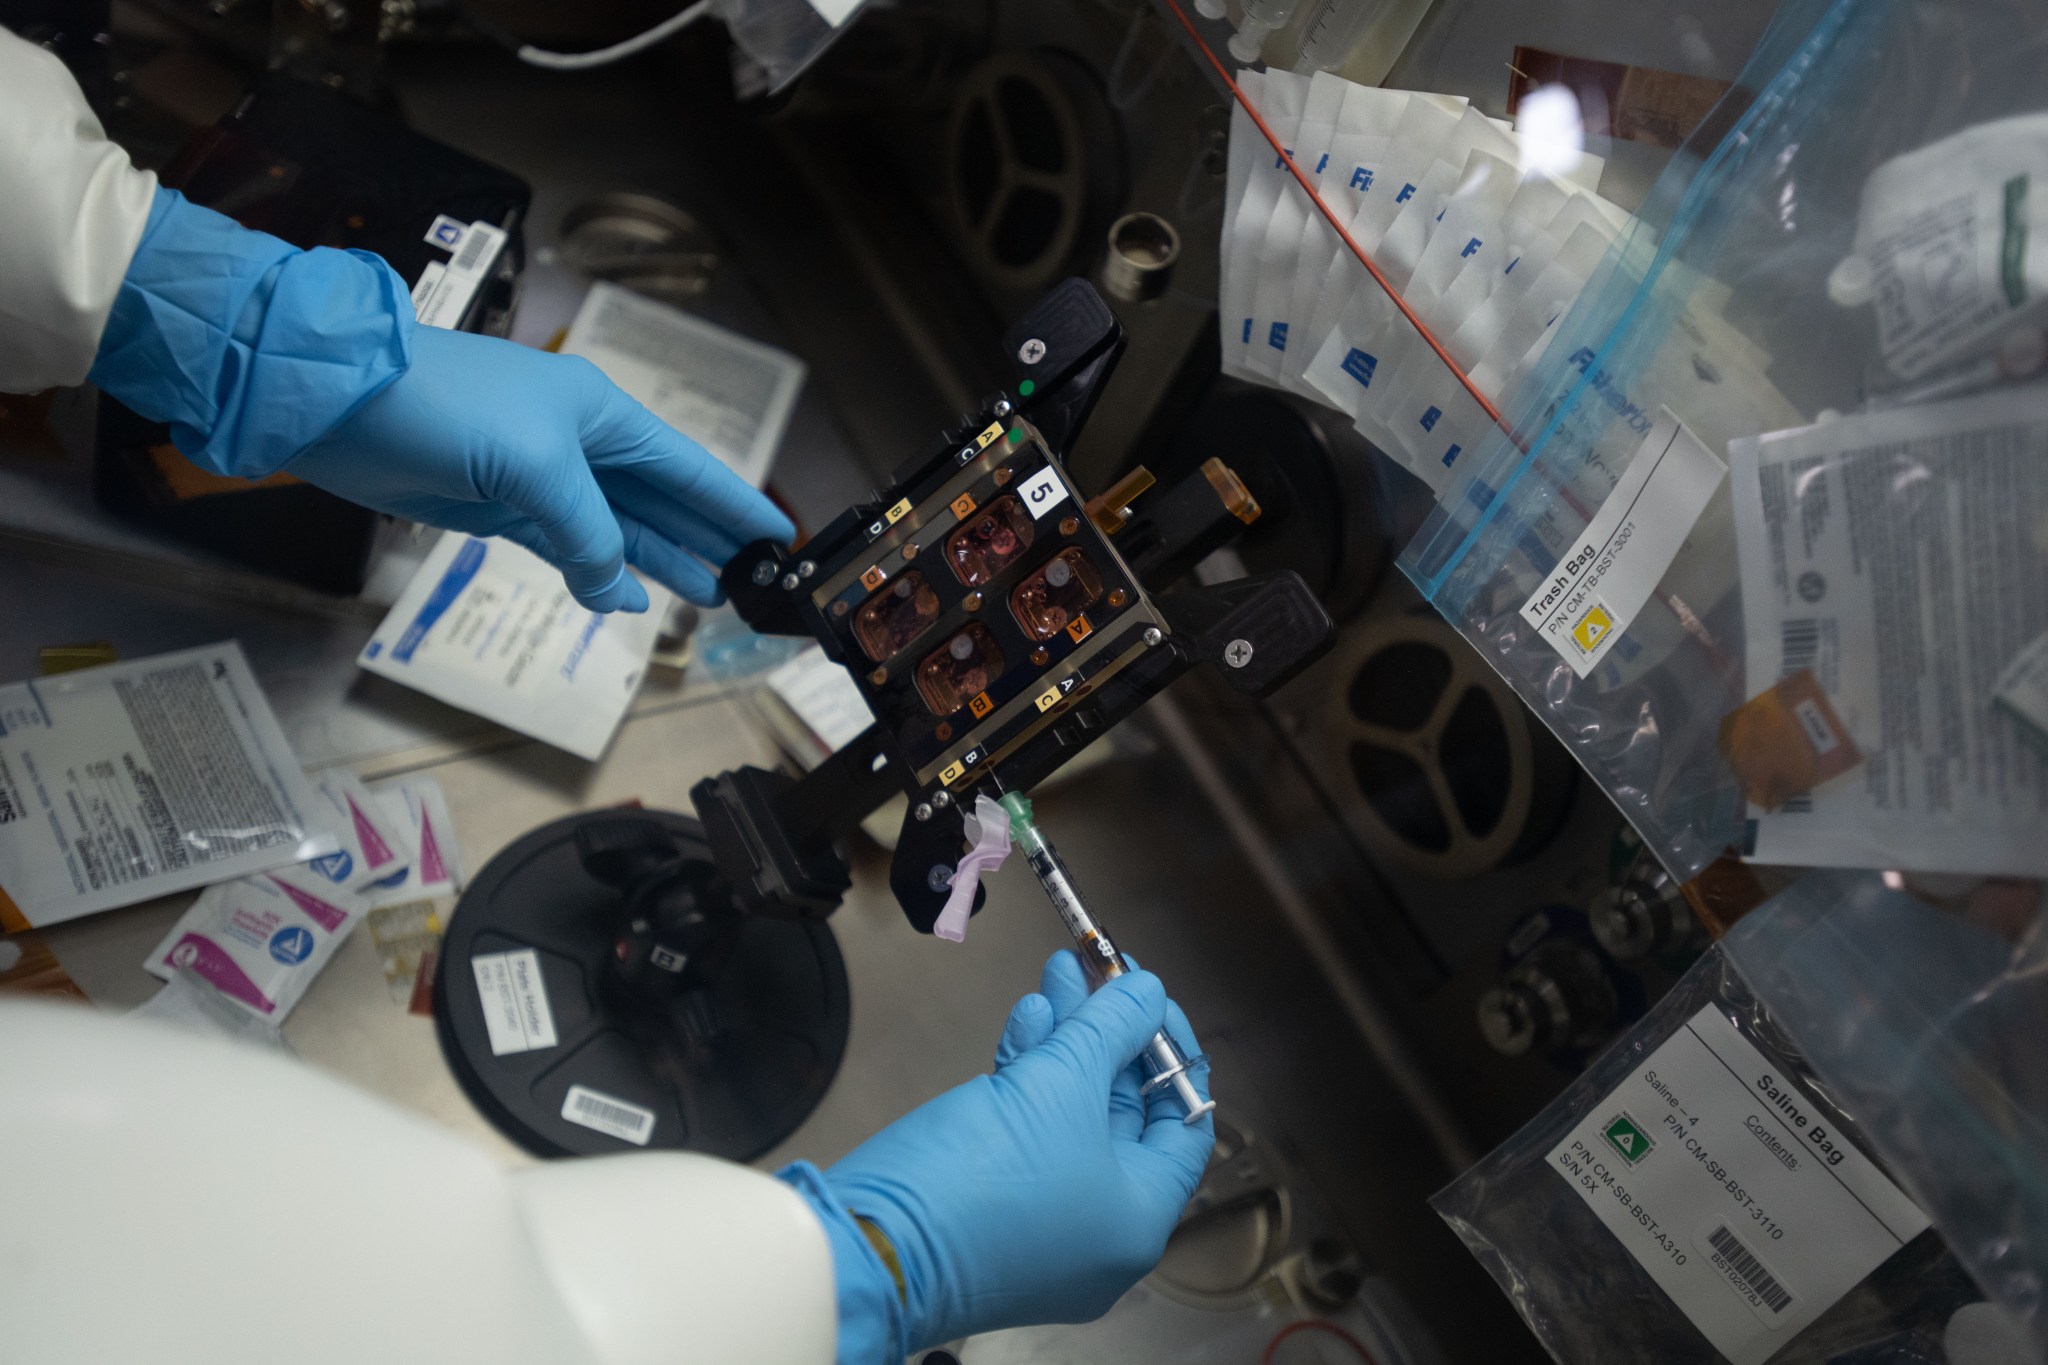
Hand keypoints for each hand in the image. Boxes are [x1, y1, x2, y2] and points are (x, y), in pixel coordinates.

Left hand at [289, 325, 793, 610]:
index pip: (687, 465)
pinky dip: (597, 572)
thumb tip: (613, 587)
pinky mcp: (499, 505)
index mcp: (602, 414)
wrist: (342, 403)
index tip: (777, 532)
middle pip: (660, 498)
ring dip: (658, 560)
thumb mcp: (536, 468)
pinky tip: (623, 598)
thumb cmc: (446, 407)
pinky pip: (567, 546)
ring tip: (707, 594)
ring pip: (617, 527)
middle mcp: (580, 442)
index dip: (732, 501)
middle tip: (749, 578)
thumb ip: (588, 533)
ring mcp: (539, 476)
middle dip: (704, 537)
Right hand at [821, 951, 1213, 1351]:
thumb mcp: (1061, 1083)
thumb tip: (1146, 993)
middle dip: (1108, 1033)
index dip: (1173, 1051)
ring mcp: (1042, 1222)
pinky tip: (1025, 1020)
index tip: (1150, 998)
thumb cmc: (983, 1181)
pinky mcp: (990, 1206)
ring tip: (1058, 974)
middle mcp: (1098, 1231)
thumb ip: (1111, 1028)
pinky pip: (1025, 1132)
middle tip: (1097, 972)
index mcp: (1138, 1219)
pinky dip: (1027, 1075)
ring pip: (1068, 1115)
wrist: (870, 1243)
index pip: (1183, 1125)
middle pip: (1122, 1113)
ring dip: (1065, 1041)